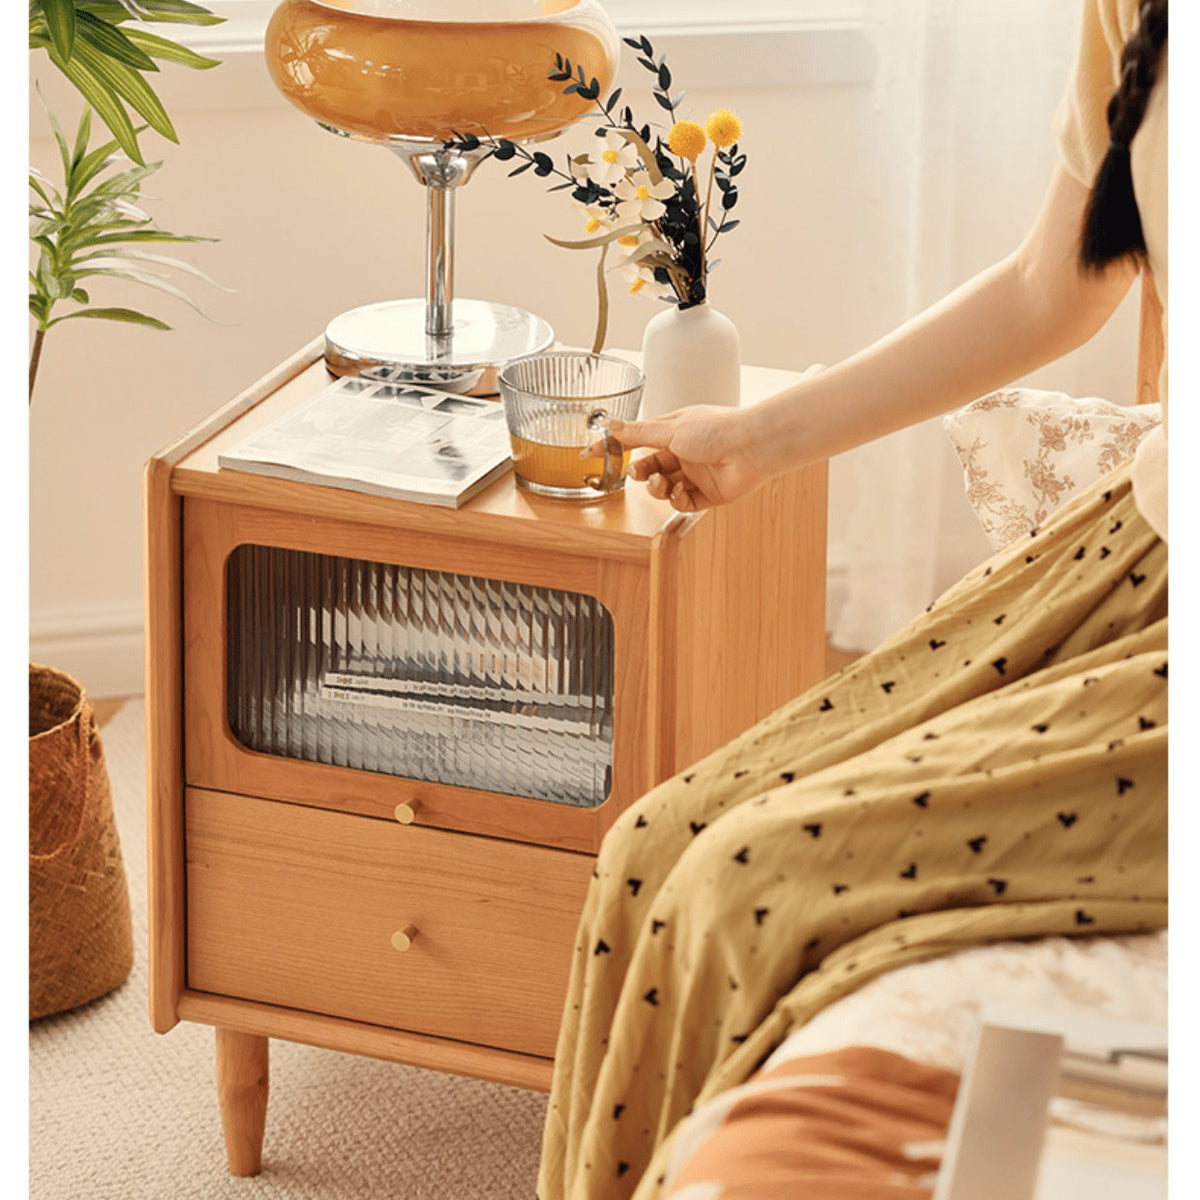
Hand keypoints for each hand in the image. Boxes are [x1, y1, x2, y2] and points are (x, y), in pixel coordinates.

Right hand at [600, 406, 765, 511]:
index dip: (616, 446)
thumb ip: (638, 432)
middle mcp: (685, 451)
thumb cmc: (717, 429)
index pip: (638, 438)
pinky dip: (677, 498)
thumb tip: (610, 425)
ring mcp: (697, 474)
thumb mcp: (670, 428)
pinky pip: (683, 502)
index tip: (591, 453)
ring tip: (661, 482)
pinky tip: (680, 490)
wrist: (751, 447)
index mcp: (676, 429)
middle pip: (650, 466)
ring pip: (664, 486)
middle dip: (640, 472)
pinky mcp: (708, 495)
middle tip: (636, 474)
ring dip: (658, 487)